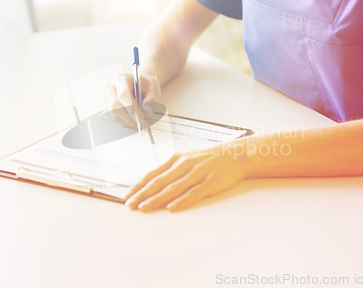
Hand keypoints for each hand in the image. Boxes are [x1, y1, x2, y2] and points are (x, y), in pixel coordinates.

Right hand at [102, 72, 160, 126]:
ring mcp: (107, 97)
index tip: (141, 119)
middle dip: (129, 118)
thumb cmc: (146, 85)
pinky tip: (136, 123)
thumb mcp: (153, 88)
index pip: (123, 95)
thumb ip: (152, 99)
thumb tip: (147, 112)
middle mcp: (111, 87)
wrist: (141, 84)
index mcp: (121, 79)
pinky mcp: (107, 106)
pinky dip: (126, 123)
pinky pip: (114, 118)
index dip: (131, 108)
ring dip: (129, 122)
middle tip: (143, 125)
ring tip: (143, 125)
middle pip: (114, 106)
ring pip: (114, 114)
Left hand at [124, 142, 251, 211]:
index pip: (152, 174)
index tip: (126, 196)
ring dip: (157, 199)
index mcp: (176, 159)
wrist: (236, 155)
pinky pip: (193, 193)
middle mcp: (184, 165)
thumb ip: (168, 169)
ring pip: (173, 188)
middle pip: (159, 182)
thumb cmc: (209, 158)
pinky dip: (182, 201)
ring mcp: (197, 173)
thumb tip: (147, 177)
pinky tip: (172, 208)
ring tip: (144, 208)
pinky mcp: (210, 182)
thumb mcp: (186, 157)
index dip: (138, 186)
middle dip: (142, 194)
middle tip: (130, 205)